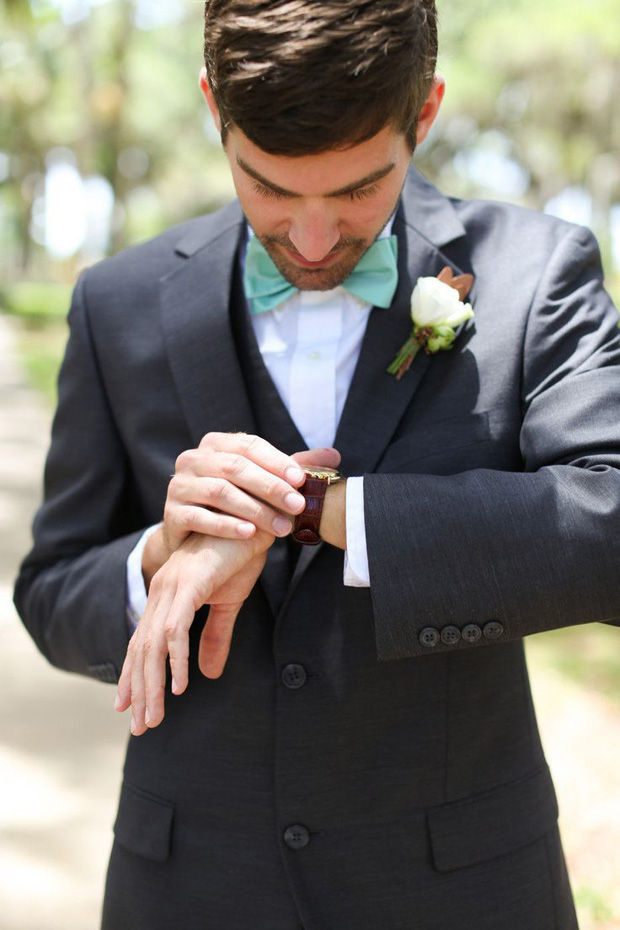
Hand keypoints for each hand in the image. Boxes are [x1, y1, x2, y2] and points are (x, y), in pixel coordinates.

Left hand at [115, 528, 273, 735]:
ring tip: (154, 717)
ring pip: (154, 647)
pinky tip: (179, 686)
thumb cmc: (240, 554)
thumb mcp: (228, 603)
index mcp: (167, 595)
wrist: (256, 518)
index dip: (135, 676)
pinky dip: (175, 660)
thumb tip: (208, 674)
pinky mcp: (189, 585)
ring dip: (153, 685)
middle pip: (142, 650)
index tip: (130, 709)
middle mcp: (162, 592)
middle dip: (139, 690)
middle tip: (140, 726)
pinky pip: (176, 631)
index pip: (143, 643)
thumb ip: (215, 637)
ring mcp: (172, 588)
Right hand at [160, 432, 341, 553]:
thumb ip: (295, 468)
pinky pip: (199, 517)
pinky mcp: (171, 513)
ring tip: (280, 527)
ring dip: (254, 509)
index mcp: (216, 444)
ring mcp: (179, 485)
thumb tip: (334, 456)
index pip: (249, 446)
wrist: (195, 541)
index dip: (277, 462)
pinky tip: (249, 533)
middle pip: (235, 468)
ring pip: (219, 492)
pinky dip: (226, 525)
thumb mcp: (264, 484)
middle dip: (270, 487)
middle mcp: (193, 459)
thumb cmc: (236, 505)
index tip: (301, 480)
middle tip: (298, 505)